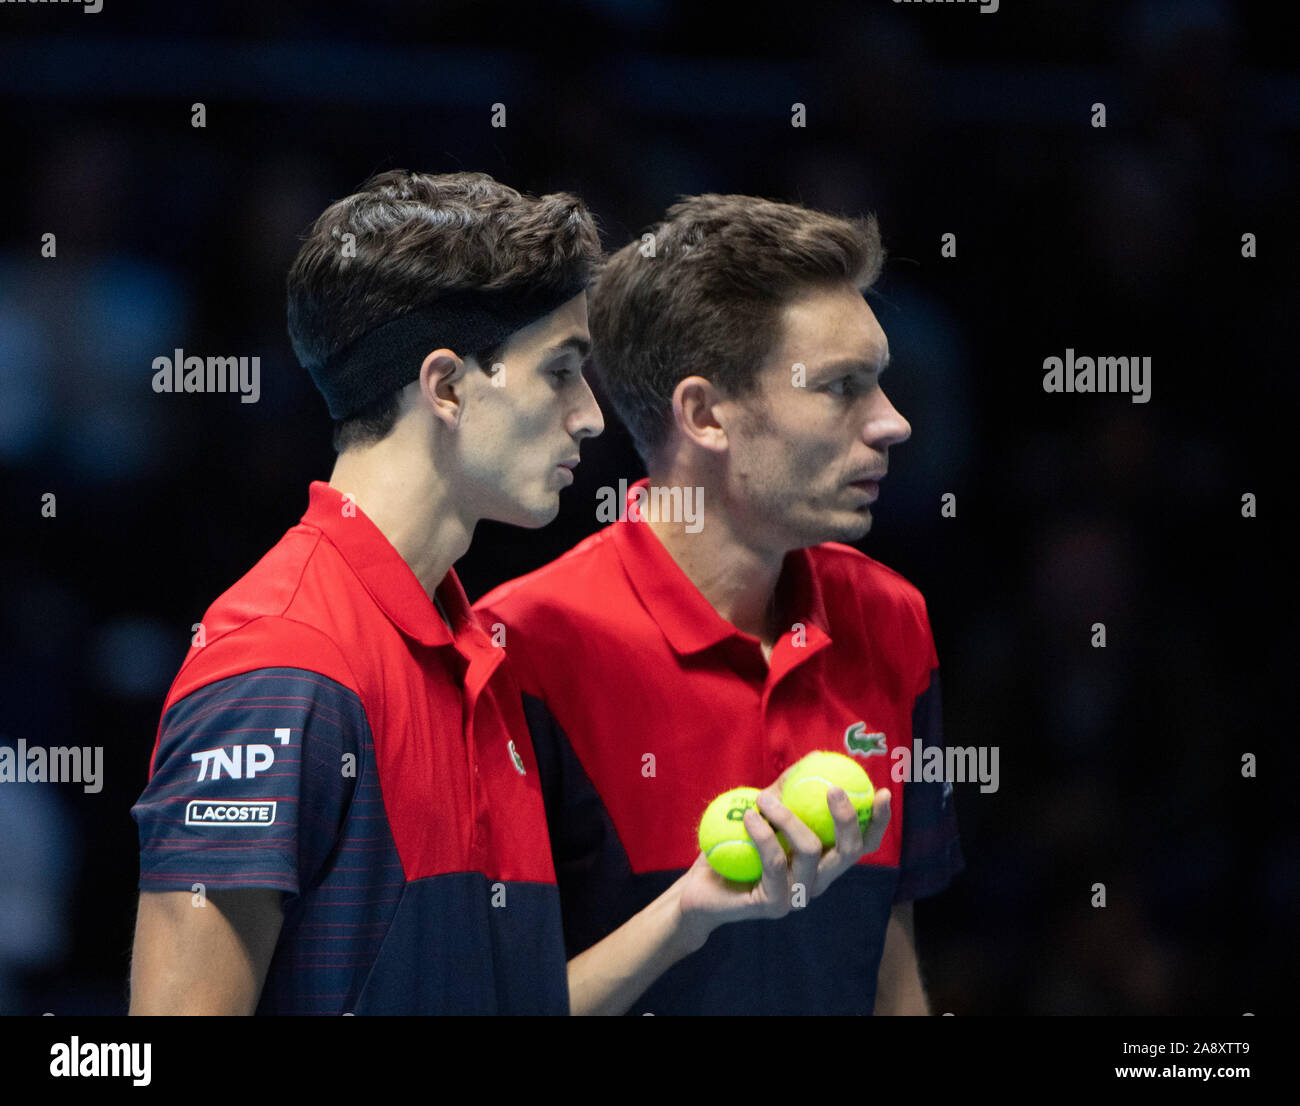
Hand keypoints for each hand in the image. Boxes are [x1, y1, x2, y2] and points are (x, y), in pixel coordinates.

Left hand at [671, 773, 891, 951]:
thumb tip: (813, 758)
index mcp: (823, 862)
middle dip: (846, 817)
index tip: (881, 791)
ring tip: (763, 799)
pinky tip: (749, 816)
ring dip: (787, 817)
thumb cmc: (734, 846)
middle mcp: (818, 881)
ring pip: (810, 851)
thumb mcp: (761, 812)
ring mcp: (798, 896)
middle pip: (849, 852)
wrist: (701, 888)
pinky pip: (775, 863)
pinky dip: (762, 834)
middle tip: (831, 787)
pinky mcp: (774, 906)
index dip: (878, 822)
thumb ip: (786, 790)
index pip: (861, 845)